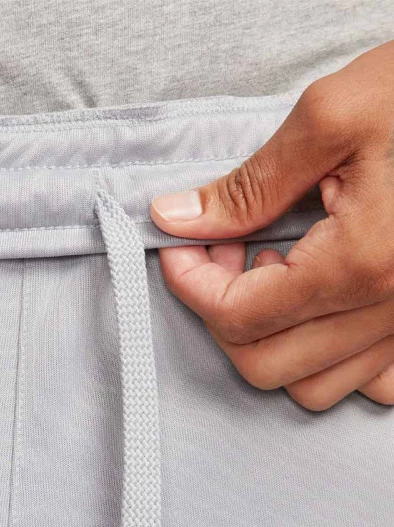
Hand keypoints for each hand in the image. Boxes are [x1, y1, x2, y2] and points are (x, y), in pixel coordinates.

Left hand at [150, 41, 393, 410]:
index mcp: (361, 263)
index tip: (178, 246)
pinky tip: (319, 304)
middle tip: (221, 254)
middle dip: (220, 314)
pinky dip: (329, 359)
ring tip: (271, 274)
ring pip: (312, 386)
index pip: (236, 315)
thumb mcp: (331, 118)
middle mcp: (391, 310)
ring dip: (269, 341)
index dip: (189, 283)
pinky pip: (372, 384)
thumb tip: (176, 219)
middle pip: (263, 364)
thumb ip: (247, 185)